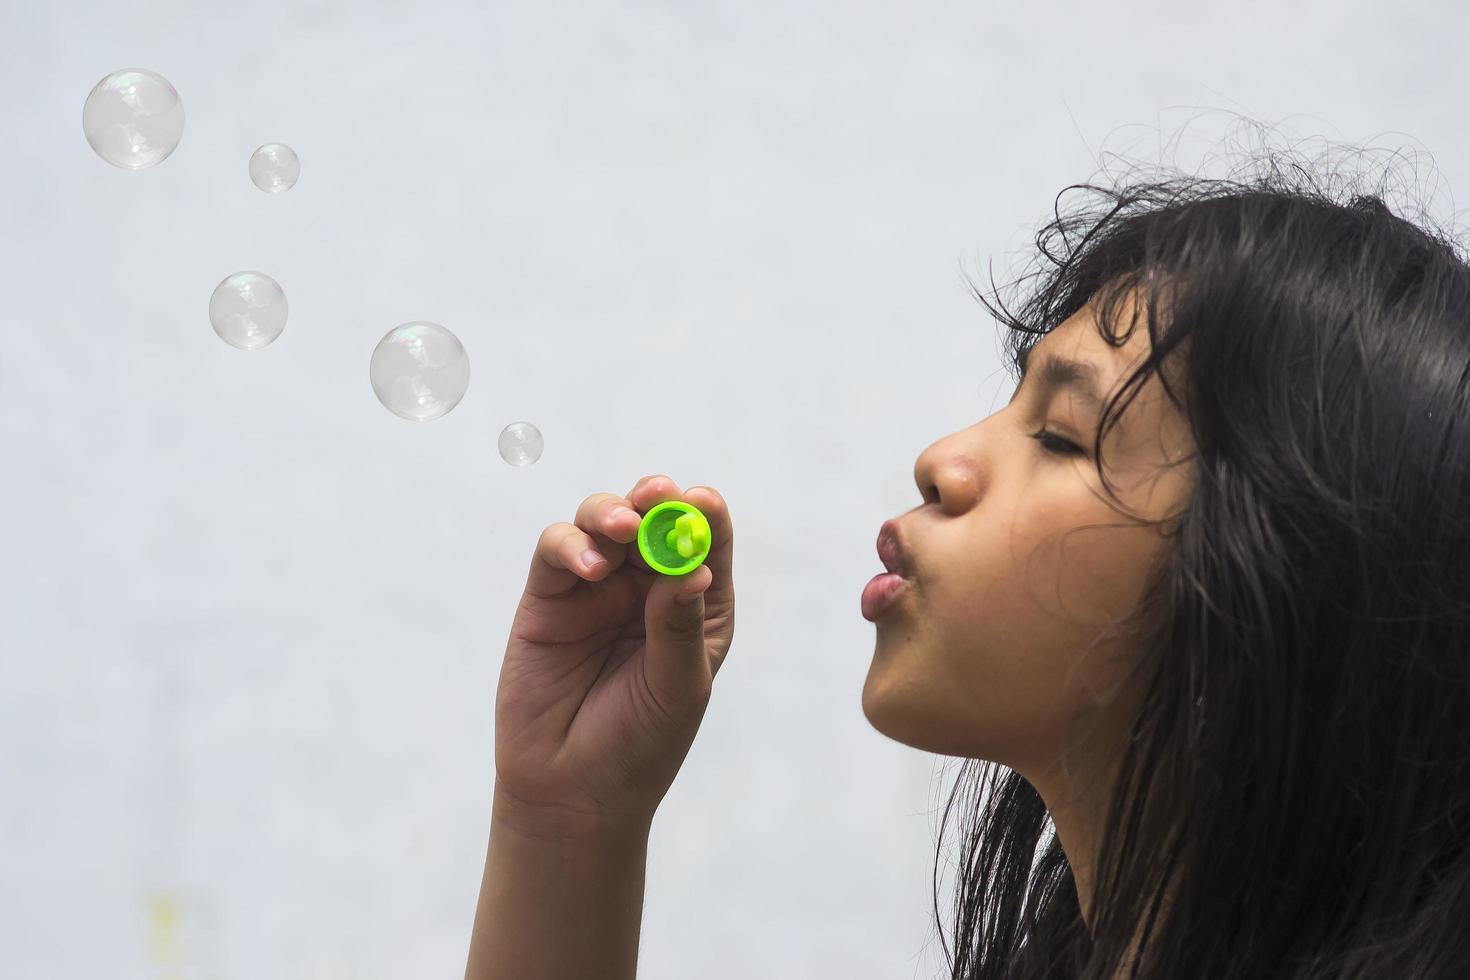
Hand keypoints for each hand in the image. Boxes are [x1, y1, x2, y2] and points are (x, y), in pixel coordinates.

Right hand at [493, 475, 734, 833]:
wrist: (571, 793)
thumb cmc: (639, 744)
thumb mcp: (676, 687)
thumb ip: (678, 626)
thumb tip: (694, 567)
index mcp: (695, 604)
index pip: (706, 540)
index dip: (704, 514)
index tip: (700, 501)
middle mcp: (647, 587)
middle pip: (653, 518)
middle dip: (656, 499)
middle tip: (658, 495)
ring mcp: (596, 588)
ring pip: (602, 522)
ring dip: (612, 513)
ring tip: (622, 529)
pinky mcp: (549, 598)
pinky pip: (557, 551)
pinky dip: (572, 545)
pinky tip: (589, 568)